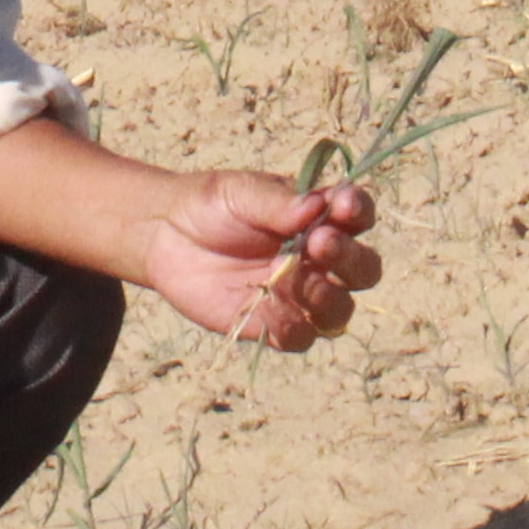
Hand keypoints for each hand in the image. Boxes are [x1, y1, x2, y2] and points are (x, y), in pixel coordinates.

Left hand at [134, 168, 380, 349]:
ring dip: (327, 297)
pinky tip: (269, 305)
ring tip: (295, 277)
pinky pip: (300, 336)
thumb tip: (316, 206)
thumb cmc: (212, 205)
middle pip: (363, 269)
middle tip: (319, 242)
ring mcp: (301, 295)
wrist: (165, 236)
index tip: (342, 204)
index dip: (358, 212)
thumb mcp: (241, 192)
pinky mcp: (275, 325)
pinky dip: (291, 324)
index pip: (358, 216)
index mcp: (321, 217)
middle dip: (349, 258)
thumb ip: (278, 202)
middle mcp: (321, 259)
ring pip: (339, 310)